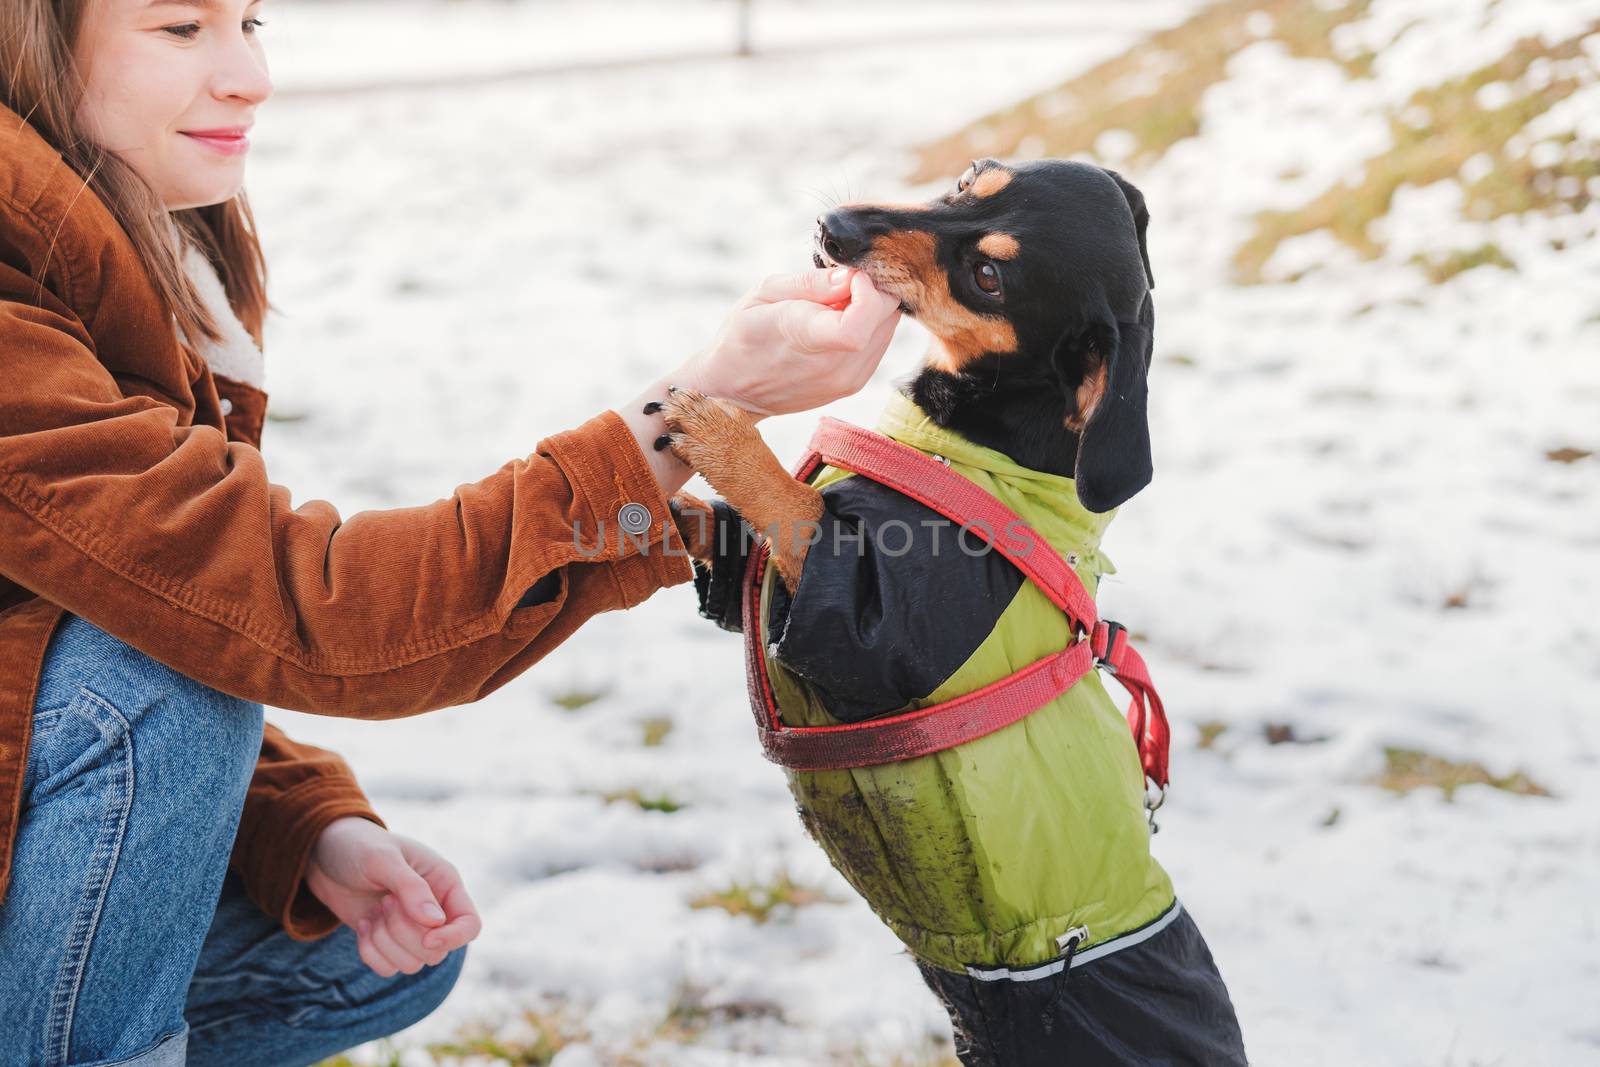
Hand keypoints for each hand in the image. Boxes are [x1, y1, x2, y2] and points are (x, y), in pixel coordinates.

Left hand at [304, 817, 481, 976]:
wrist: (323, 853)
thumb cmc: (358, 846)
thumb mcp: (383, 858)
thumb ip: (412, 888)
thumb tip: (435, 922)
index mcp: (444, 883)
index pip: (469, 924)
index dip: (453, 937)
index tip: (427, 937)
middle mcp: (433, 910)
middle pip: (436, 951)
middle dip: (404, 934)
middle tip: (384, 903)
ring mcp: (409, 928)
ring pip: (412, 963)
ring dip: (385, 943)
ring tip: (373, 913)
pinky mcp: (386, 942)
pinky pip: (387, 968)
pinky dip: (371, 952)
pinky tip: (363, 924)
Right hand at [677, 267, 901, 418]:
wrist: (732, 392)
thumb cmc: (742, 335)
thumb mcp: (763, 294)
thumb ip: (810, 283)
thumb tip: (850, 277)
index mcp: (806, 337)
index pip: (864, 316)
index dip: (867, 287)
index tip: (848, 275)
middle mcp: (834, 365)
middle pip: (886, 315)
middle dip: (872, 288)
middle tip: (840, 284)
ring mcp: (847, 380)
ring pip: (889, 327)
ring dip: (871, 307)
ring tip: (834, 306)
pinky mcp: (854, 385)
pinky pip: (880, 343)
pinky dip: (869, 325)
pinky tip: (837, 323)